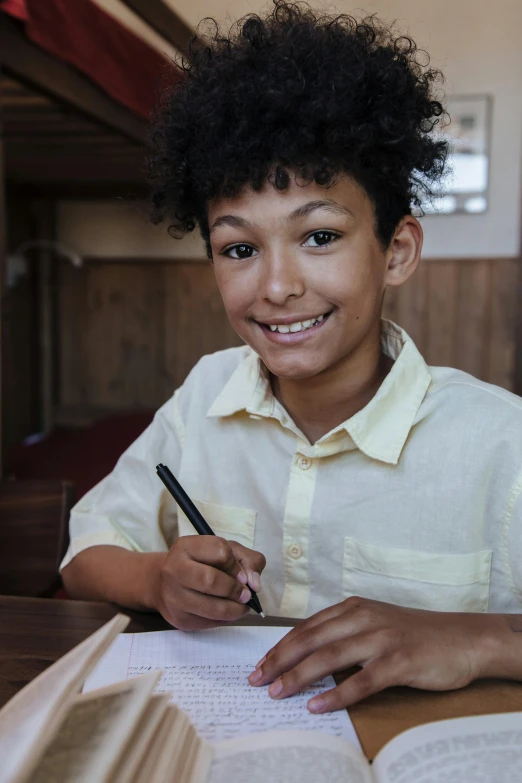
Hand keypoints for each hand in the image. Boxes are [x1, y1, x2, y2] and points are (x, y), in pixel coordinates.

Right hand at [154, 535, 265, 629]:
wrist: (166, 584)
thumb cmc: (201, 563)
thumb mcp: (225, 551)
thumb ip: (248, 560)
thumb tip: (255, 584)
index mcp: (186, 546)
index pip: (220, 551)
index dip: (237, 565)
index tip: (242, 575)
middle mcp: (174, 569)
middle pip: (211, 580)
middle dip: (235, 590)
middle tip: (246, 595)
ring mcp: (173, 596)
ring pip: (212, 608)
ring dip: (235, 609)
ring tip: (242, 606)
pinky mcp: (179, 618)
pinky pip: (209, 623)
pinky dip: (225, 620)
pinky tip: (227, 612)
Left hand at [248, 596, 501, 711]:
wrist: (460, 639)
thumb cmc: (414, 635)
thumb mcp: (374, 624)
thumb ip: (344, 634)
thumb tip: (307, 658)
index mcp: (353, 608)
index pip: (307, 627)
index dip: (280, 646)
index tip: (259, 664)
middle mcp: (363, 618)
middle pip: (311, 639)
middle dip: (280, 660)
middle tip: (257, 679)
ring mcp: (381, 638)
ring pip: (330, 657)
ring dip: (299, 676)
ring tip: (277, 693)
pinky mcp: (399, 661)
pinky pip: (361, 681)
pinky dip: (337, 695)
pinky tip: (317, 706)